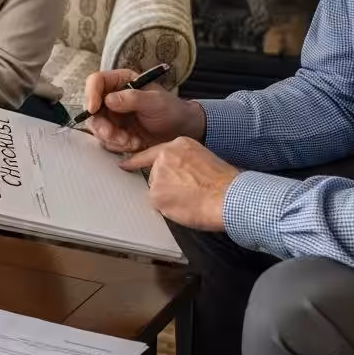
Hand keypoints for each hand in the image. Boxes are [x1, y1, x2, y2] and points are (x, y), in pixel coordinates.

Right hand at [83, 69, 205, 153]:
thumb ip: (132, 98)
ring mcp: (113, 116)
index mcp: (121, 82)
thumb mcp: (155, 101)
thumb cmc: (171, 110)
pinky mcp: (116, 132)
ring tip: (130, 141)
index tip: (93, 109)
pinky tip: (135, 144)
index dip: (91, 94)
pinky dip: (119, 145)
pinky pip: (107, 141)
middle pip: (92, 108)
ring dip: (111, 138)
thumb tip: (108, 100)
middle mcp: (113, 98)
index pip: (96, 81)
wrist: (181, 131)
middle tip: (112, 135)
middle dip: (101, 125)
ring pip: (98, 127)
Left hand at [120, 136, 237, 231]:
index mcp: (178, 145)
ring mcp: (158, 174)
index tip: (124, 164)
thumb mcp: (203, 159)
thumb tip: (177, 175)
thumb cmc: (223, 183)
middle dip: (167, 186)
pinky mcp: (156, 193)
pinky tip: (186, 207)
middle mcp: (164, 156)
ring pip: (157, 191)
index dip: (137, 161)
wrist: (229, 196)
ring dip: (168, 198)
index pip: (152, 153)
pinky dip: (169, 209)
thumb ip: (184, 163)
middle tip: (189, 193)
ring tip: (192, 199)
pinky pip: (158, 205)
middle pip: (155, 175)